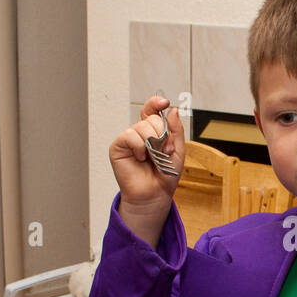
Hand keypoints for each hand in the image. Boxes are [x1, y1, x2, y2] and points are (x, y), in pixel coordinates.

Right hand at [109, 95, 184, 209]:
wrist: (155, 194)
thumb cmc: (165, 175)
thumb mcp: (178, 151)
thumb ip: (176, 130)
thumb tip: (173, 110)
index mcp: (153, 131)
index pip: (152, 110)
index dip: (156, 103)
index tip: (164, 103)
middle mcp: (140, 132)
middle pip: (152, 119)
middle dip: (162, 135)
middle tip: (165, 151)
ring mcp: (129, 138)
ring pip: (142, 127)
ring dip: (152, 143)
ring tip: (152, 158)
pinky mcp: (118, 146)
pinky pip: (130, 136)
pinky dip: (139, 147)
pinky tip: (140, 158)